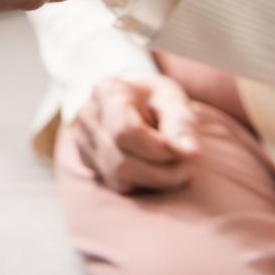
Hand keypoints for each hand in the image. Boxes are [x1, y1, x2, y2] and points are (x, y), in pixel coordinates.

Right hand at [71, 75, 199, 193]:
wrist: (135, 100)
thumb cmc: (157, 99)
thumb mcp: (174, 101)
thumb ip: (183, 126)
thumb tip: (193, 154)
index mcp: (107, 90)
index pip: (126, 131)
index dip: (160, 149)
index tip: (190, 152)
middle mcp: (87, 114)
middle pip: (122, 160)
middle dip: (163, 170)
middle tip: (188, 164)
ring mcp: (81, 138)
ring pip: (119, 177)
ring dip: (155, 179)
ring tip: (175, 166)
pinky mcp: (86, 159)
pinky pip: (117, 184)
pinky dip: (143, 182)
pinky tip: (154, 167)